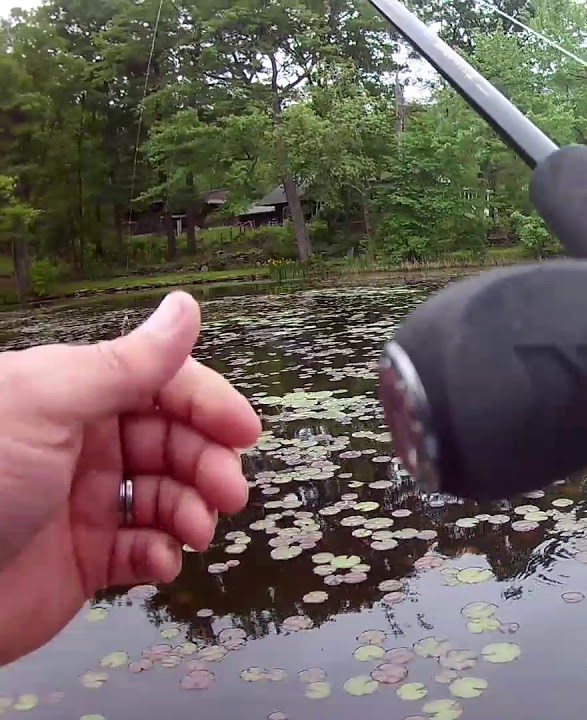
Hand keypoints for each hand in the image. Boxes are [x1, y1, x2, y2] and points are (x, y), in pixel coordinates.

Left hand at [0, 291, 260, 664]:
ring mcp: (82, 502)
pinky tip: (163, 560)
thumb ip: (125, 362)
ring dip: (193, 511)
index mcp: (70, 396)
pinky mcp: (83, 560)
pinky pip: (142, 550)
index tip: (244, 432)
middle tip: (229, 493)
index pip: (160, 384)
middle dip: (208, 463)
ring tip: (195, 531)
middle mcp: (80, 444)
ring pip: (167, 495)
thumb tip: (186, 306)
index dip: (207, 404)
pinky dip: (163, 554)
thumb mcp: (46, 404)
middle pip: (173, 440)